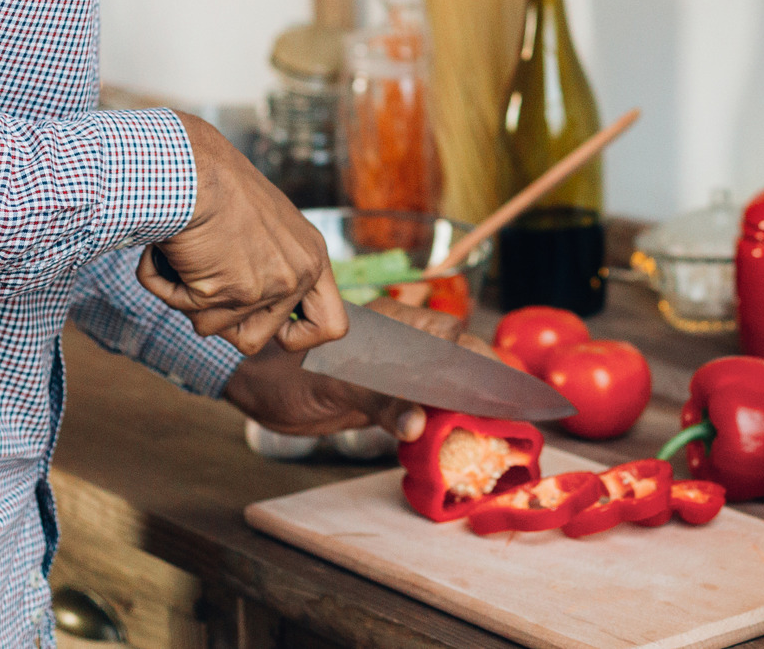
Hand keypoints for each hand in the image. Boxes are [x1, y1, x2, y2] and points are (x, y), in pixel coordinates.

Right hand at [139, 111, 345, 355]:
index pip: (332, 326)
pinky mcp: (231, 292)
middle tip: (204, 280)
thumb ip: (270, 263)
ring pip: (213, 329)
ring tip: (186, 252)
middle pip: (256, 340)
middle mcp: (298, 274)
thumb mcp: (265, 224)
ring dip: (187, 297)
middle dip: (220, 319)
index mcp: (312, 258)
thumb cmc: (216, 183)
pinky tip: (166, 251)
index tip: (274, 332)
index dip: (299, 337)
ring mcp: (267, 287)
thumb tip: (248, 308)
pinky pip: (183, 309)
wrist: (190, 165)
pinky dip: (162, 284)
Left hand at [222, 297, 490, 440]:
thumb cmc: (287, 373)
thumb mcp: (334, 384)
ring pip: (444, 384)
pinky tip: (454, 439)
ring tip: (491, 430)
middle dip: (483, 385)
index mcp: (394, 324)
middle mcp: (401, 344)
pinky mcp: (386, 398)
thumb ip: (379, 400)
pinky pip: (423, 407)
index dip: (480, 360)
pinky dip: (440, 423)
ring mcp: (395, 371)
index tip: (504, 388)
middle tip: (506, 416)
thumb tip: (418, 424)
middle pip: (457, 359)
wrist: (257, 386)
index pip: (451, 337)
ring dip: (465, 406)